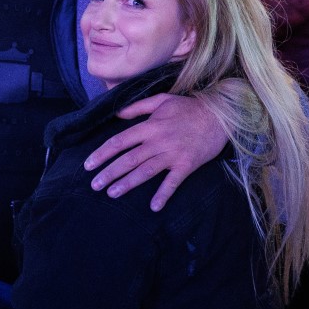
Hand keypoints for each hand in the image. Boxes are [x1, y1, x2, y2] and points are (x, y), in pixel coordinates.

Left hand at [82, 92, 227, 209]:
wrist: (220, 115)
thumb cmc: (189, 107)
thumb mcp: (162, 100)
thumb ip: (138, 107)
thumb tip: (117, 114)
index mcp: (150, 126)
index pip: (120, 141)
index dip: (102, 153)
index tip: (88, 165)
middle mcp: (158, 141)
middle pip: (128, 159)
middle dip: (109, 173)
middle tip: (94, 185)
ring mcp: (172, 154)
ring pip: (145, 171)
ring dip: (127, 184)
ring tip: (111, 194)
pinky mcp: (187, 165)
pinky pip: (173, 182)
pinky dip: (163, 194)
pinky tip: (154, 207)